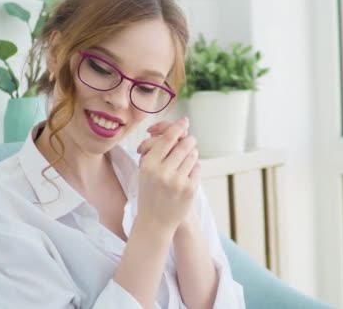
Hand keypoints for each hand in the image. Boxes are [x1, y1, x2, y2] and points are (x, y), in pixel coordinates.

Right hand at [135, 117, 200, 232]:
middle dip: (188, 139)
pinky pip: (197, 168)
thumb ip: (157, 151)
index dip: (177, 127)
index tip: (184, 121)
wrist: (155, 221)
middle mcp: (163, 172)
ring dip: (191, 153)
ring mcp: (178, 181)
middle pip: (183, 144)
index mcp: (149, 165)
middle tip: (189, 139)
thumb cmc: (149, 191)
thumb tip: (176, 129)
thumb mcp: (145, 171)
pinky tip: (187, 172)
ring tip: (186, 158)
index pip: (167, 139)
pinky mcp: (190, 189)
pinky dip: (193, 167)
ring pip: (192, 155)